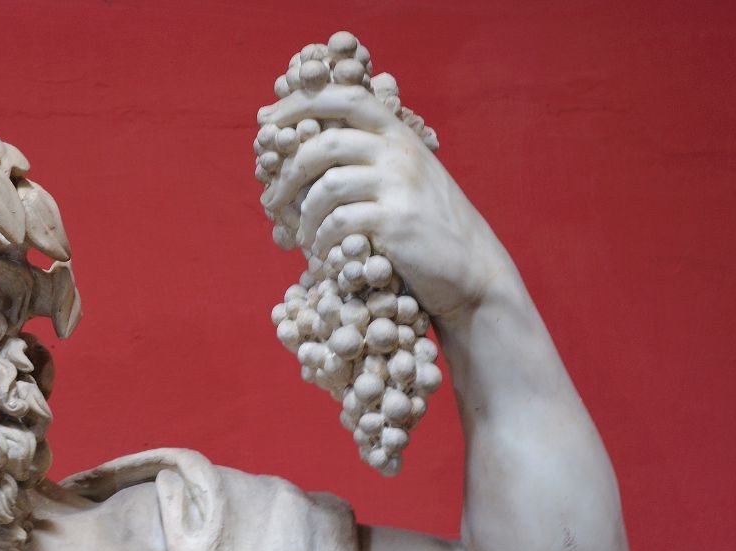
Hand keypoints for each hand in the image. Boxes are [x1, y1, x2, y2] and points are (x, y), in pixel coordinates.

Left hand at [258, 82, 514, 317]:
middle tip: (270, 199)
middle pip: (325, 142)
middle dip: (287, 171)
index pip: (344, 97)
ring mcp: (399, 184)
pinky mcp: (396, 220)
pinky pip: (339, 221)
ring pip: (327, 185)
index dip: (299, 102)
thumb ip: (366, 158)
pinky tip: (322, 252)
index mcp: (397, 134)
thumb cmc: (425, 226)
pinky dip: (321, 239)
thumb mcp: (403, 178)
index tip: (265, 120)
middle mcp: (399, 152)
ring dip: (304, 215)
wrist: (470, 269)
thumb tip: (300, 151)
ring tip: (302, 235)